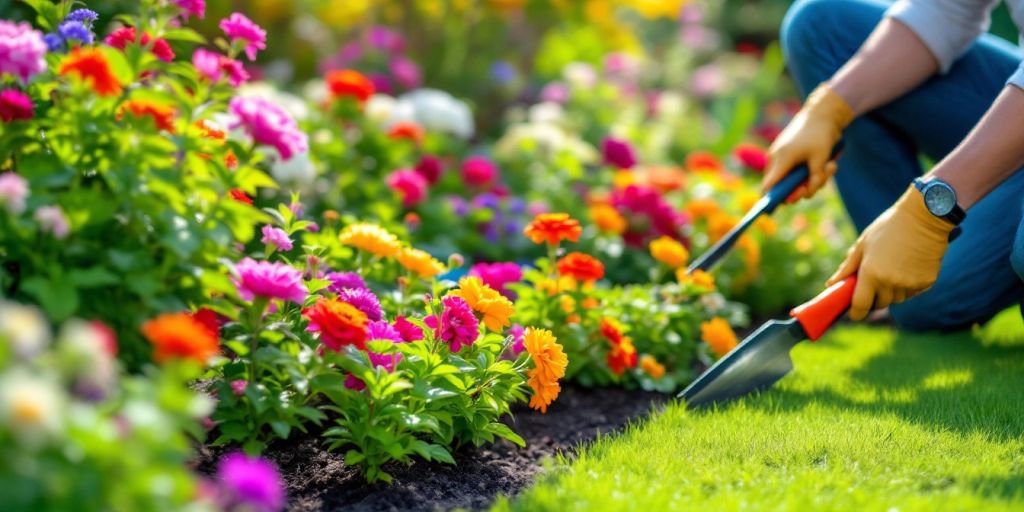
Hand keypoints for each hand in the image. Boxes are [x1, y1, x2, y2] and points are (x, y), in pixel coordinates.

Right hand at [762, 85, 853, 200]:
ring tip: (831, 166)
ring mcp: (782, 158)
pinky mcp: (790, 156)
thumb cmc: (820, 135)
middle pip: (783, 187)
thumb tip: (808, 194)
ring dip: (814, 179)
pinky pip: (797, 172)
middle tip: (817, 183)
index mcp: (781, 160)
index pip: (768, 187)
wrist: (823, 114)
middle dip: (803, 189)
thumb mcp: (821, 160)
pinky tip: (829, 163)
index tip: (787, 203)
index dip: (773, 199)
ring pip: (793, 181)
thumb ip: (815, 180)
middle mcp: (777, 161)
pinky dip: (812, 172)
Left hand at [826, 185, 955, 319]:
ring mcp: (910, 284)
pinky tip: (908, 266)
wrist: (925, 217)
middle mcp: (890, 282)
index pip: (860, 305)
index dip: (855, 312)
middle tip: (872, 283)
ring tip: (892, 268)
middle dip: (873, 298)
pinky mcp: (927, 282)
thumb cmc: (889, 227)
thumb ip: (848, 267)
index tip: (853, 313)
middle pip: (879, 304)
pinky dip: (907, 286)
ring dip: (891, 292)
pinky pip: (912, 292)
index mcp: (871, 273)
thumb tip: (831, 284)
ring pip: (897, 299)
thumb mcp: (863, 244)